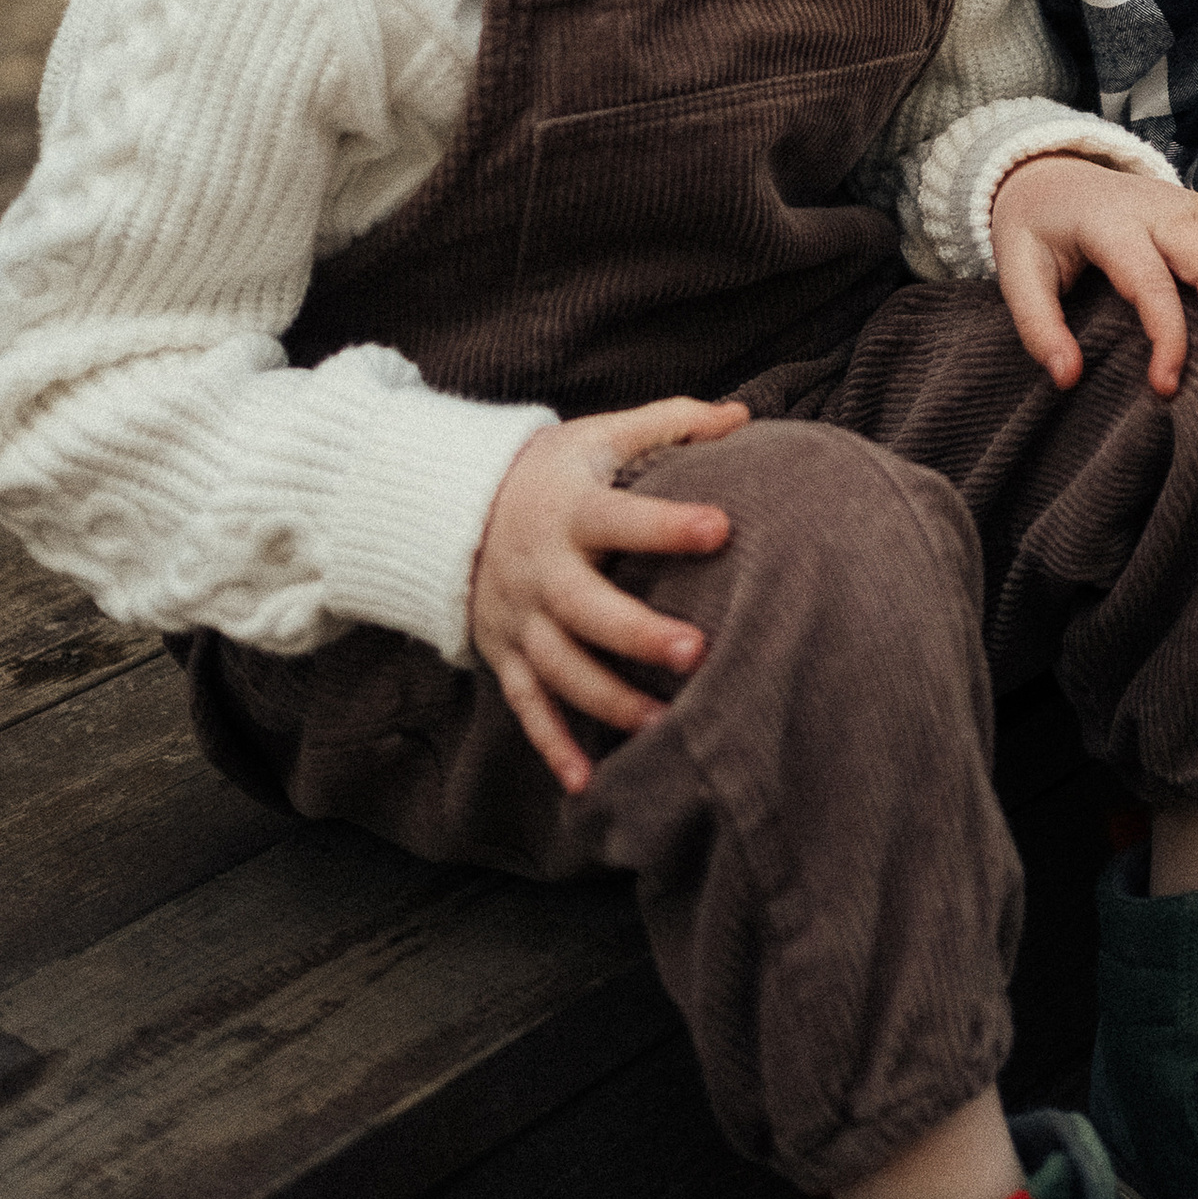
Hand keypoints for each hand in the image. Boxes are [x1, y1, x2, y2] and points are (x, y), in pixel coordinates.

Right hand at [469, 394, 747, 793]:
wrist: (455, 508)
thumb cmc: (552, 471)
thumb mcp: (601, 435)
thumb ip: (671, 422)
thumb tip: (742, 416)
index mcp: (570, 510)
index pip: (621, 517)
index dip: (668, 523)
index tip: (722, 527)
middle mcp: (541, 570)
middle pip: (588, 609)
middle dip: (638, 634)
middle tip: (698, 651)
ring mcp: (520, 619)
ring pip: (561, 668)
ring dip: (609, 700)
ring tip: (665, 725)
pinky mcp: (505, 655)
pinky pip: (527, 707)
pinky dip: (553, 746)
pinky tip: (586, 782)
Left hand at [990, 154, 1197, 396]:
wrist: (1047, 171)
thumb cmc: (1035, 229)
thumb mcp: (1017, 272)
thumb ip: (1038, 326)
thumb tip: (1068, 380)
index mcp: (1108, 224)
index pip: (1149, 282)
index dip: (1166, 336)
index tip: (1167, 387)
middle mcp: (1155, 207)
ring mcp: (1182, 200)